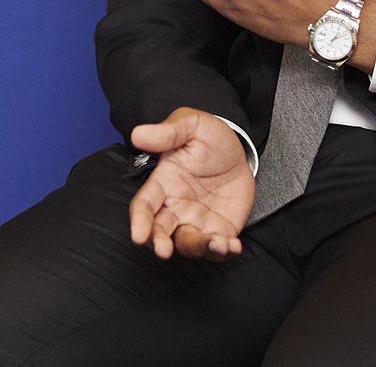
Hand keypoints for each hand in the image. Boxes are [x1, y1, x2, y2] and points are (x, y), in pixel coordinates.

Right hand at [126, 107, 253, 259]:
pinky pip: (218, 247)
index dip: (139, 221)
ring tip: (216, 243)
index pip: (144, 205)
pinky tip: (232, 245)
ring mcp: (197, 220)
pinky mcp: (220, 229)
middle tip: (163, 251)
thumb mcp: (190, 125)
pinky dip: (223, 251)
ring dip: (199, 248)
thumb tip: (137, 134)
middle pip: (160, 231)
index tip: (138, 235)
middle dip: (159, 243)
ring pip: (189, 243)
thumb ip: (167, 132)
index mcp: (163, 183)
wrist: (238, 151)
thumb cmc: (207, 136)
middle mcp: (176, 206)